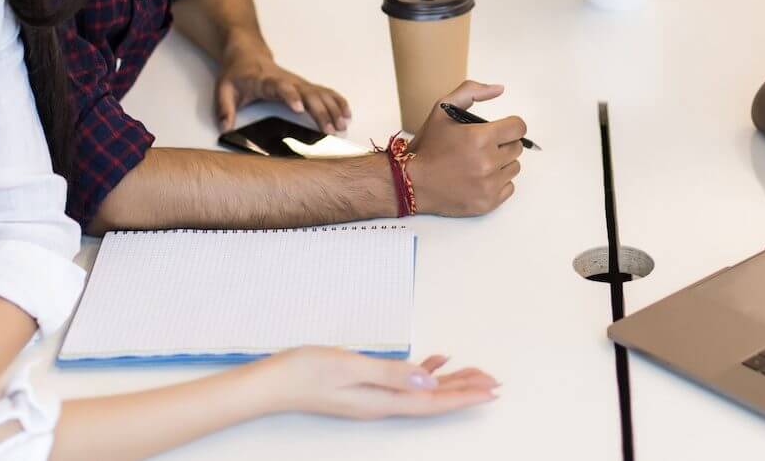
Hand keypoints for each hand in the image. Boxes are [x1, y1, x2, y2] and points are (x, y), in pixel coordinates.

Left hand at [215, 53, 349, 134]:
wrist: (247, 54)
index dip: (291, 96)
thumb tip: (226, 127)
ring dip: (333, 108)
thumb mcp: (224, 89)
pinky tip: (346, 113)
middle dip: (321, 111)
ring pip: (320, 93)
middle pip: (308, 93)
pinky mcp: (304, 85)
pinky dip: (337, 101)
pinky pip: (325, 91)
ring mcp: (298, 82)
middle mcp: (287, 80)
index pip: (281, 87)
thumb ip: (224, 108)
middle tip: (329, 129)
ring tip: (342, 125)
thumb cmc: (237, 73)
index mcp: (267, 81)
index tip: (300, 108)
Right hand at [255, 348, 498, 419]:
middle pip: (433, 400)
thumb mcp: (349, 366)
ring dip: (450, 382)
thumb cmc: (304, 372)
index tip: (491, 391)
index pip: (433, 402)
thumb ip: (390, 373)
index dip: (465, 397)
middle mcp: (382, 403)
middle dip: (466, 390)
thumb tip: (428, 379)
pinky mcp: (363, 387)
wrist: (269, 382)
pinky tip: (435, 361)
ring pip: (422, 391)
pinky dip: (424, 371)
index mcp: (382, 401)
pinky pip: (404, 382)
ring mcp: (372, 396)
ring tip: (476, 373)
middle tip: (495, 381)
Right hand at [406, 81, 524, 216]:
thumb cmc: (427, 147)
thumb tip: (499, 89)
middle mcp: (488, 162)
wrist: (411, 183)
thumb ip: (471, 92)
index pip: (518, 128)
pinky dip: (498, 183)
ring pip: (514, 168)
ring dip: (501, 164)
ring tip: (480, 163)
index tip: (501, 130)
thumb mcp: (442, 109)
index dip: (510, 126)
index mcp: (480, 138)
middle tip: (482, 147)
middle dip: (503, 144)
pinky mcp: (488, 203)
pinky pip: (509, 188)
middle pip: (516, 148)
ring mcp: (489, 185)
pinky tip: (480, 179)